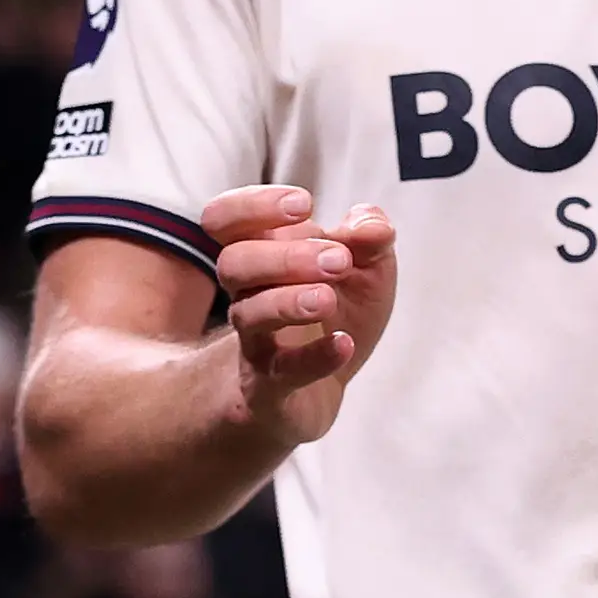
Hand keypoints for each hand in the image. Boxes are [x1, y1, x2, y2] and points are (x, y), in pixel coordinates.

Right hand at [204, 187, 398, 444]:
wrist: (319, 392)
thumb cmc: (335, 313)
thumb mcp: (366, 269)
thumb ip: (371, 238)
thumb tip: (374, 227)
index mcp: (262, 255)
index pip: (224, 219)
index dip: (253, 205)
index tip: (304, 205)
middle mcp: (249, 295)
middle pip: (234, 263)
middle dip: (286, 255)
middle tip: (339, 260)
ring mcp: (256, 342)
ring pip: (247, 314)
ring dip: (288, 301)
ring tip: (327, 299)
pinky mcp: (271, 387)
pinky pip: (281, 371)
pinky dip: (315, 357)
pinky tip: (343, 344)